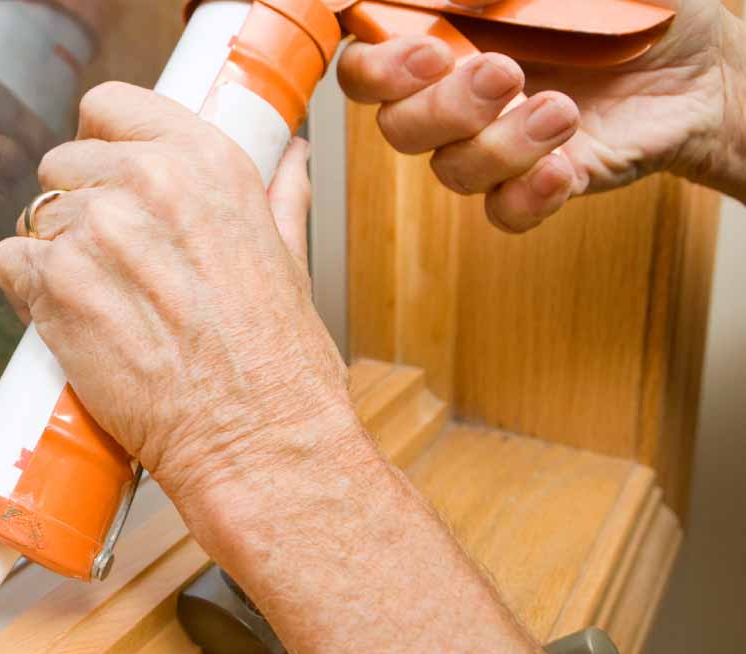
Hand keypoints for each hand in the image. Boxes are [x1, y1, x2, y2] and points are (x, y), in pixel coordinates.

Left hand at [0, 83, 360, 504]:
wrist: (253, 436)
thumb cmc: (276, 361)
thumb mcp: (288, 255)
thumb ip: (277, 194)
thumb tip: (287, 155)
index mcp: (204, 161)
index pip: (110, 105)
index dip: (100, 142)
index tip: (104, 173)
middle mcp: (145, 182)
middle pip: (62, 163)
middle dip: (75, 206)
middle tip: (108, 261)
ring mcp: (93, 232)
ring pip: (34, 216)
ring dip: (52, 253)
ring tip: (94, 300)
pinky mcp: (54, 287)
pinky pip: (8, 263)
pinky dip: (25, 290)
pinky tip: (65, 319)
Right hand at [338, 0, 745, 230]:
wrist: (707, 63)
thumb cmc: (638, 5)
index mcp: (449, 37)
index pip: (367, 65)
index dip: (375, 69)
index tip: (427, 53)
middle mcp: (457, 96)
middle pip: (396, 126)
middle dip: (440, 108)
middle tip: (504, 72)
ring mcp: (494, 143)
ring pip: (450, 170)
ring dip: (500, 144)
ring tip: (562, 111)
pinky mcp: (535, 184)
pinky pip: (501, 212)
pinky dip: (527, 195)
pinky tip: (564, 165)